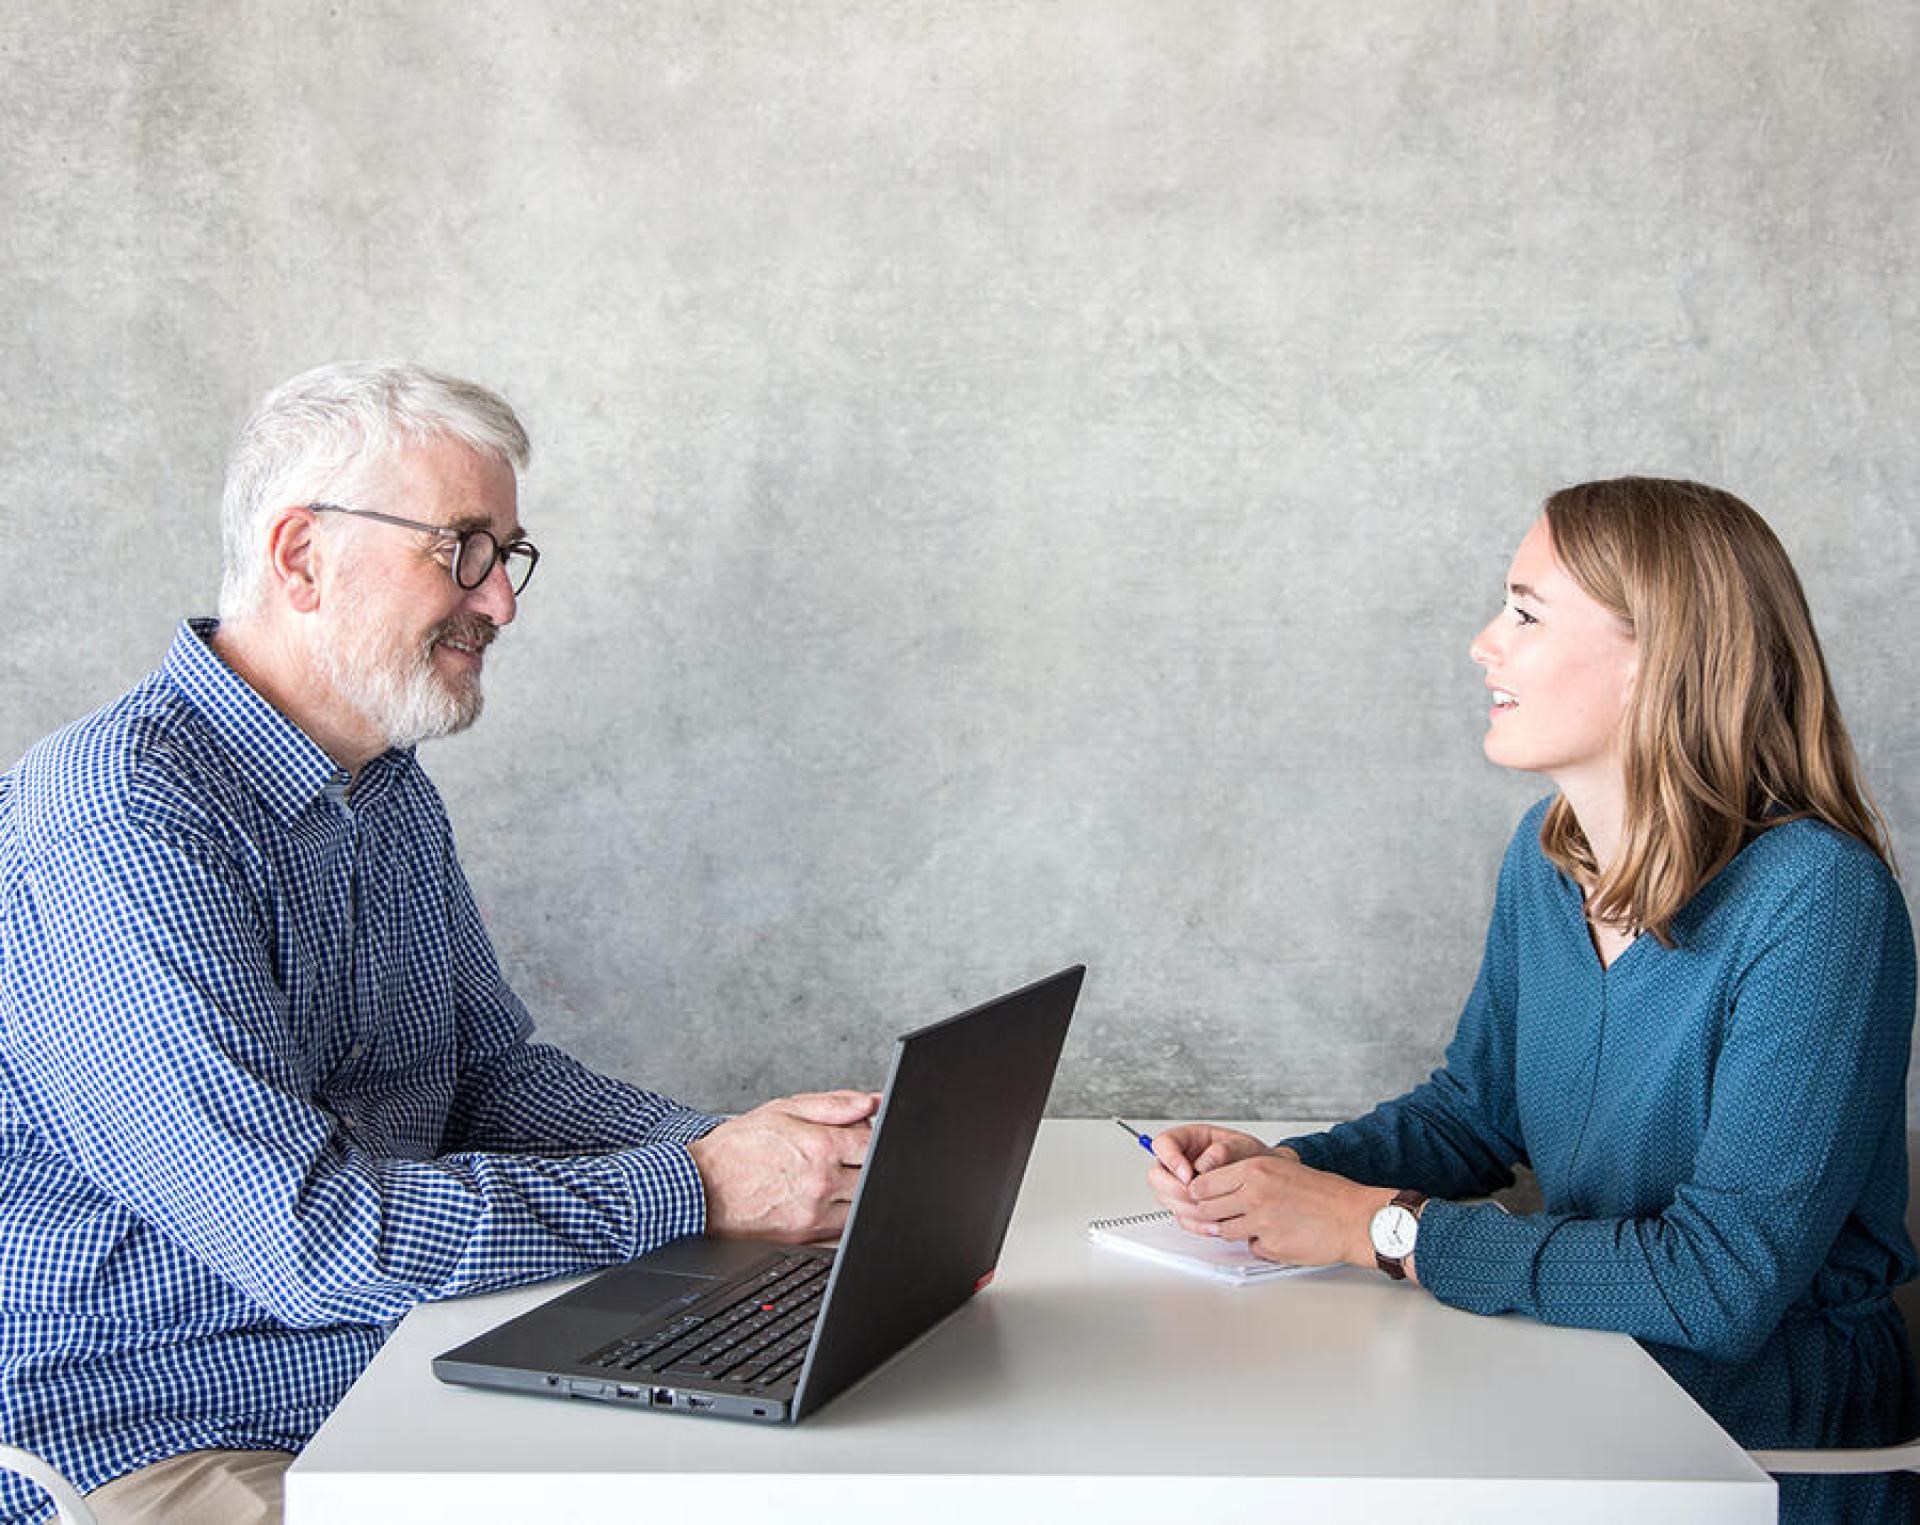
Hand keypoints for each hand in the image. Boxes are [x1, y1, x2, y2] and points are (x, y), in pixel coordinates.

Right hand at [688, 1090, 879, 1242]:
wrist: (700, 1188)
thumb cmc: (736, 1150)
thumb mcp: (783, 1110)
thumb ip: (833, 1104)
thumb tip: (871, 1102)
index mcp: (820, 1147)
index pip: (873, 1143)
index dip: (873, 1137)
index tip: (863, 1138)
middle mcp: (822, 1183)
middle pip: (874, 1174)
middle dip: (866, 1163)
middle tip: (845, 1157)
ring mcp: (815, 1215)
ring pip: (863, 1205)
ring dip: (857, 1192)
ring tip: (829, 1179)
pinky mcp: (805, 1239)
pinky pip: (844, 1231)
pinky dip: (843, 1217)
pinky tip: (823, 1202)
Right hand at [1145, 1123, 1287, 1222]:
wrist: (1263, 1180)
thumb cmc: (1250, 1156)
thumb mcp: (1242, 1145)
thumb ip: (1224, 1150)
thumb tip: (1204, 1163)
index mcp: (1187, 1140)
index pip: (1162, 1144)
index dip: (1170, 1159)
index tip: (1188, 1173)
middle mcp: (1178, 1162)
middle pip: (1156, 1176)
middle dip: (1175, 1189)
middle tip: (1195, 1196)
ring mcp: (1180, 1185)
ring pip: (1166, 1200)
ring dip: (1187, 1209)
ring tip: (1211, 1211)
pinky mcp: (1188, 1206)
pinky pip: (1181, 1218)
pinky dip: (1197, 1224)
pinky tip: (1214, 1224)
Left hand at [1181, 1152, 1393, 1269]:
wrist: (1354, 1218)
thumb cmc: (1325, 1194)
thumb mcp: (1281, 1168)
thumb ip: (1247, 1177)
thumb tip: (1216, 1187)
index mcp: (1254, 1170)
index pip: (1203, 1184)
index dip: (1200, 1194)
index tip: (1202, 1197)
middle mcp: (1253, 1195)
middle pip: (1207, 1210)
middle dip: (1211, 1215)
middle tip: (1221, 1215)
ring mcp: (1260, 1223)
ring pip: (1225, 1232)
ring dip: (1235, 1230)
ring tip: (1258, 1223)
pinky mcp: (1271, 1247)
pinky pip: (1252, 1248)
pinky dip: (1260, 1245)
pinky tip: (1279, 1235)